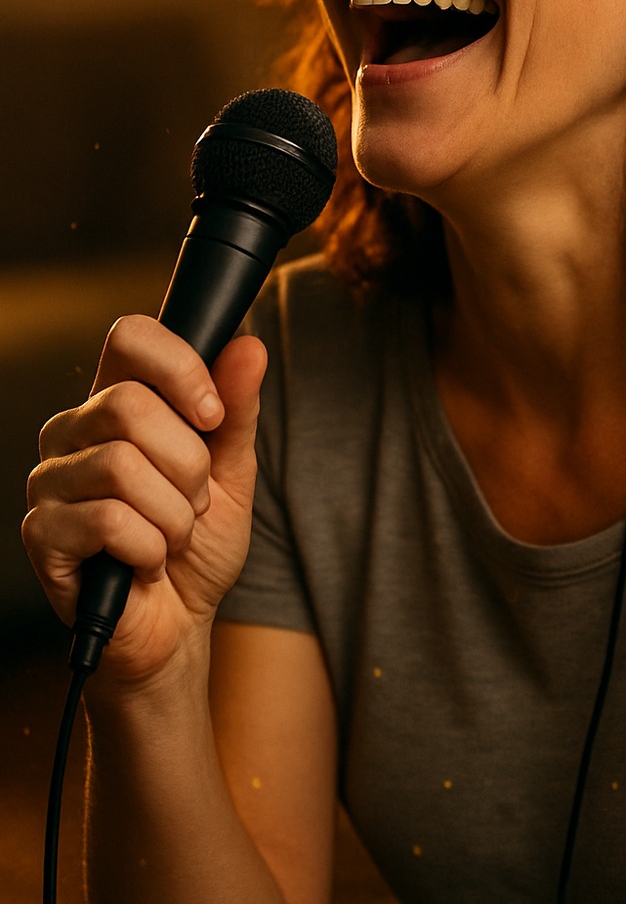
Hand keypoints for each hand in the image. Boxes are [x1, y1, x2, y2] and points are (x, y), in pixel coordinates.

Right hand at [22, 316, 266, 684]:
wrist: (180, 623)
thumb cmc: (199, 541)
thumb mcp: (233, 469)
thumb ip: (237, 408)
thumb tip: (248, 347)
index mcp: (115, 399)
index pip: (130, 337)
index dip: (180, 367)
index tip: (212, 413)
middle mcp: (73, 430)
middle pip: (130, 404)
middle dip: (187, 463)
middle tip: (194, 500)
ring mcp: (50, 480)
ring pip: (122, 465)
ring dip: (173, 514)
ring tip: (172, 536)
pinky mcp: (42, 532)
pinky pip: (110, 521)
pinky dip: (150, 548)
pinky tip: (146, 562)